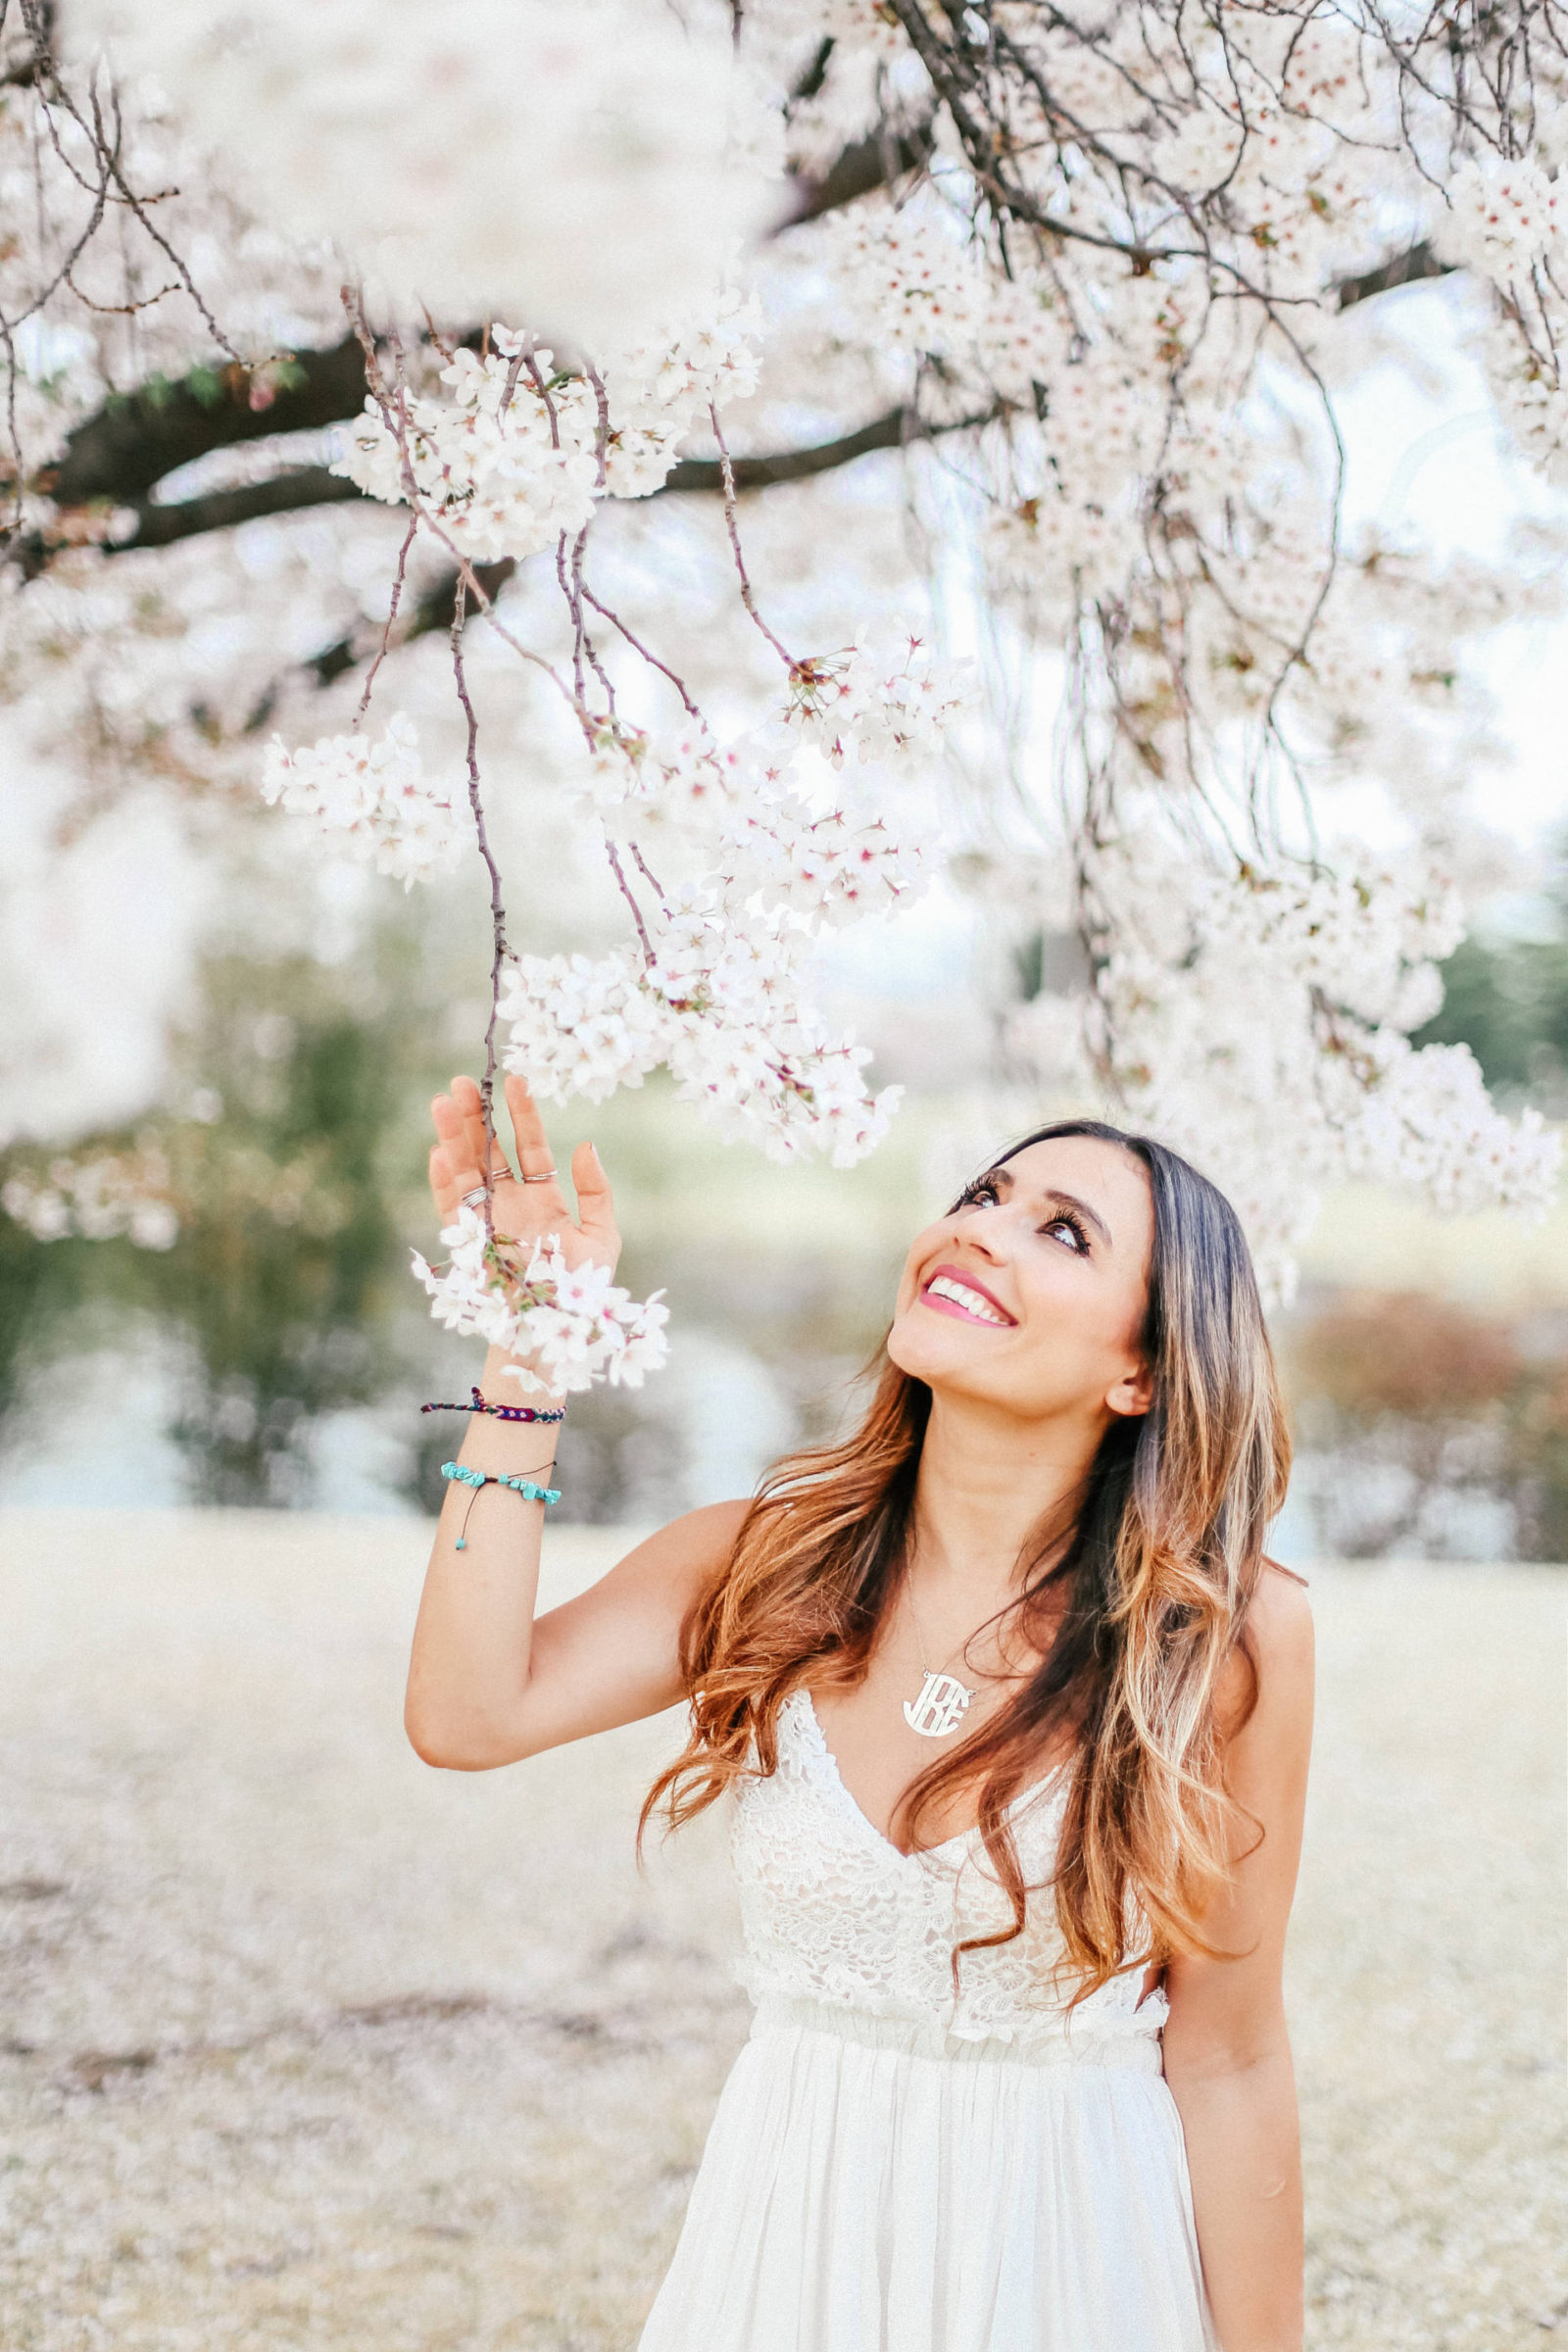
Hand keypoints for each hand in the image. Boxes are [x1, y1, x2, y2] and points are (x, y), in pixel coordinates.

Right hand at [428, 1071, 620, 1277]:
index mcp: (543, 1199)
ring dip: (453, 1138)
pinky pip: (452, 1210)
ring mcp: (487, 1222)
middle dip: (476, 1117)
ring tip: (443, 1103)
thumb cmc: (582, 1291)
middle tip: (464, 1082)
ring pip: (466, 1172)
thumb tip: (586, 1145)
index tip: (516, 1080)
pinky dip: (444, 1183)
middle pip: (489, 1152)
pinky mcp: (468, 1244)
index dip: (522, 1115)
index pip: (529, 1147)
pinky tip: (439, 1153)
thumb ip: (595, 1192)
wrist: (556, 1334)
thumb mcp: (602, 1236)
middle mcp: (511, 1205)